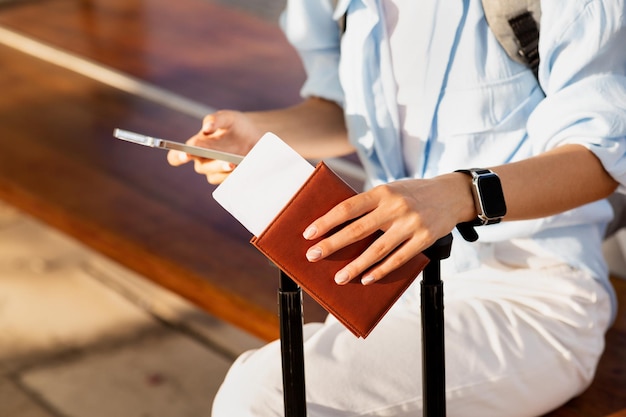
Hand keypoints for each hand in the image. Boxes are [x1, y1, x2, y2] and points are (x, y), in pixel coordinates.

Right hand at [167, 110, 262, 183]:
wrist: (255, 136)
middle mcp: (202, 160)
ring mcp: (215, 171)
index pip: (176, 156)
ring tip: (236, 164)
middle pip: (200, 167)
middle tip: (227, 161)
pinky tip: (243, 169)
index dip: (178, 157)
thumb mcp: (228, 118)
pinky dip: (234, 176)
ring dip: (224, 171)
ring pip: (213, 176)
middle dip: (214, 164)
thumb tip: (206, 129)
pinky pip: (227, 181)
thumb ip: (215, 120)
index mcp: (196, 146)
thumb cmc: (236, 126)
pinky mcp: (227, 178)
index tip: (186, 155)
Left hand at [302, 174, 473, 284]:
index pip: (348, 207)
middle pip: (358, 230)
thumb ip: (370, 205)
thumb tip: (339, 226)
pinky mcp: (425, 239)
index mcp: (383, 192)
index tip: (308, 233)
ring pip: (377, 250)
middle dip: (332, 244)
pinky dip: (381, 270)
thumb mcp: (391, 190)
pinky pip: (399, 258)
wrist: (452, 194)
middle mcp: (396, 207)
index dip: (327, 221)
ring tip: (339, 277)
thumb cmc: (412, 194)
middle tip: (313, 255)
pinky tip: (366, 278)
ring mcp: (411, 224)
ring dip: (355, 266)